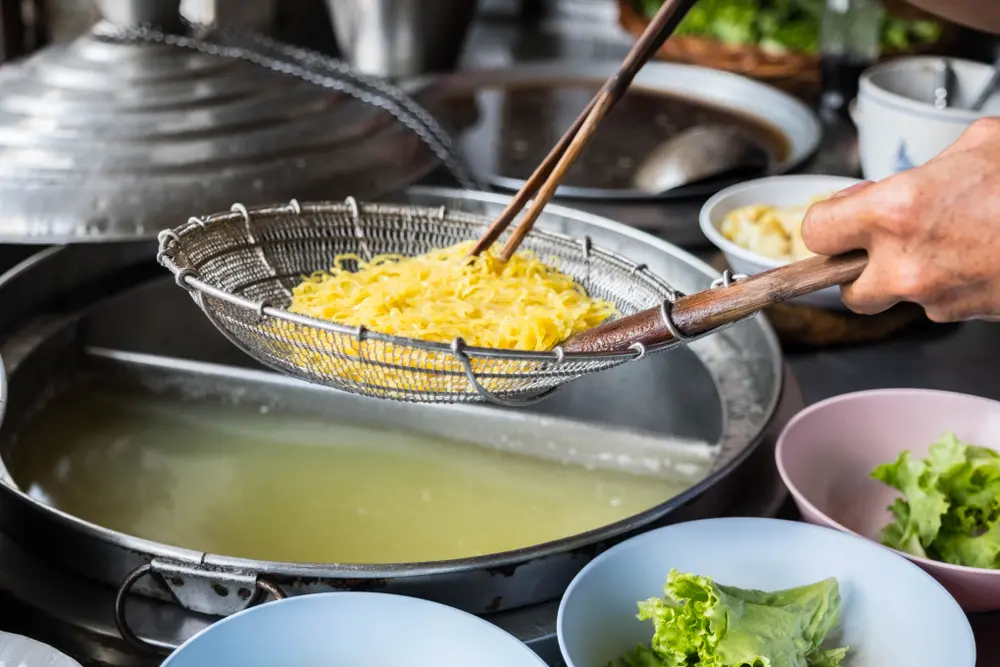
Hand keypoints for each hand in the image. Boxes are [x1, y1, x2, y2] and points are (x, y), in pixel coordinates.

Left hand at [801, 118, 999, 321]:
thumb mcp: (978, 145)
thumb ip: (918, 171)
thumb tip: (885, 189)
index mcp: (897, 211)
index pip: (816, 233)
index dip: (827, 224)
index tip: (840, 217)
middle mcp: (906, 263)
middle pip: (846, 291)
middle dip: (859, 270)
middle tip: (883, 244)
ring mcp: (937, 296)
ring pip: (896, 300)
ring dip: (907, 278)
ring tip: (947, 243)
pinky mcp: (967, 315)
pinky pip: (939, 305)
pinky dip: (949, 285)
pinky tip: (978, 254)